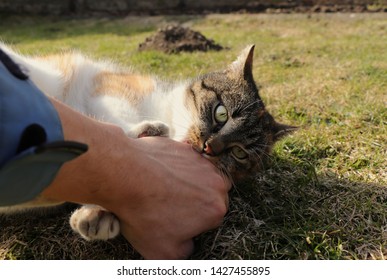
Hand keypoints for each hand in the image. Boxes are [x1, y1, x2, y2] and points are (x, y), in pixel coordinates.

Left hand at [43, 99, 230, 258]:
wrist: (124, 176)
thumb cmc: (144, 214)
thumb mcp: (164, 252)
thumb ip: (186, 252)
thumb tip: (188, 243)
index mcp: (216, 209)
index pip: (212, 219)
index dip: (194, 223)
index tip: (176, 222)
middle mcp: (215, 182)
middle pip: (210, 195)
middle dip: (196, 201)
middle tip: (169, 205)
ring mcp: (200, 161)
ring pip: (199, 176)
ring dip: (187, 182)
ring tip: (161, 188)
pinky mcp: (184, 147)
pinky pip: (185, 160)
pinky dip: (174, 166)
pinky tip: (155, 173)